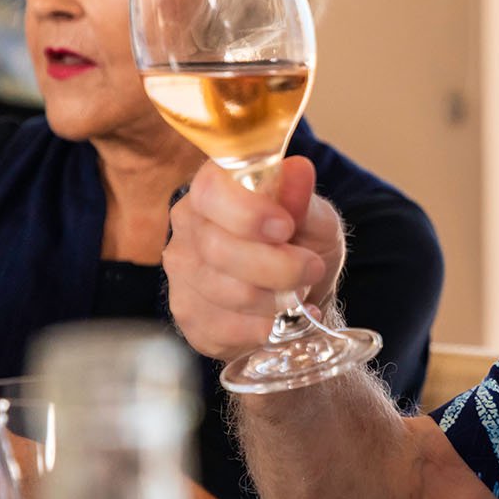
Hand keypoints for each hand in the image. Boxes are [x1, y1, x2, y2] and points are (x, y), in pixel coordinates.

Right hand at [164, 157, 346, 362]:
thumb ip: (303, 200)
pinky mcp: (187, 314)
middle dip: (277, 266)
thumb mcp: (316, 220)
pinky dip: (264, 328)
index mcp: (216, 189)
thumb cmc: (305, 247)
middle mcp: (188, 225)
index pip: (211, 191)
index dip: (247, 212)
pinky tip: (281, 320)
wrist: (303, 295)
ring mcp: (181, 272)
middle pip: (218, 248)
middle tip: (311, 269)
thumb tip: (298, 169)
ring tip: (298, 294)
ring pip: (225, 292)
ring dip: (275, 299)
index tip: (285, 228)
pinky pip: (223, 328)